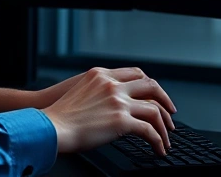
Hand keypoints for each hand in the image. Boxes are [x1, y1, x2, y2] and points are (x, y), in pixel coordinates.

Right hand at [41, 67, 176, 156]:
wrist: (50, 126)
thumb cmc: (59, 115)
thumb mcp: (79, 91)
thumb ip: (98, 91)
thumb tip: (111, 104)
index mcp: (102, 74)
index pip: (136, 73)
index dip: (150, 85)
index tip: (155, 95)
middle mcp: (112, 85)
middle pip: (151, 86)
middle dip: (165, 101)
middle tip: (170, 115)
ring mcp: (118, 101)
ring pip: (154, 110)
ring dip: (164, 126)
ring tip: (167, 137)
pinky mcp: (121, 121)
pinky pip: (149, 131)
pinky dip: (158, 141)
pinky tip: (158, 148)